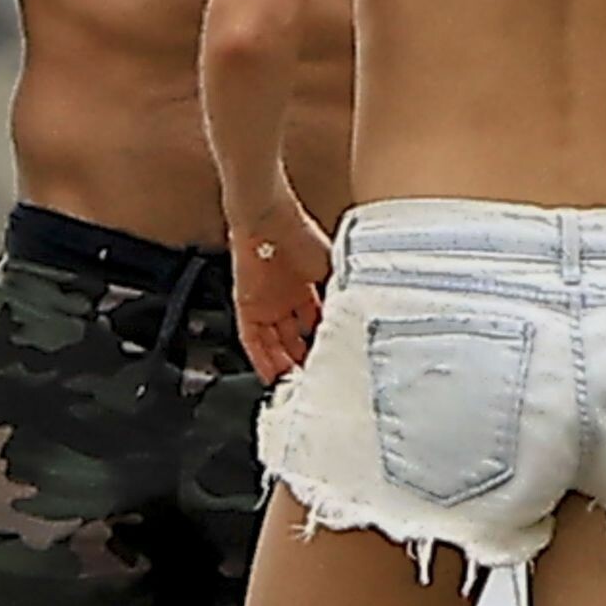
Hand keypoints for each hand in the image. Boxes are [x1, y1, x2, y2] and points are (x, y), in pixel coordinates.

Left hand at [230, 186, 332, 384]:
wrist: (267, 218)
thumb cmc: (300, 233)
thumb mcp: (332, 268)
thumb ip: (341, 292)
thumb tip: (359, 315)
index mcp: (308, 288)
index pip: (317, 326)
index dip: (325, 345)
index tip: (334, 364)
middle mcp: (287, 300)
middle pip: (295, 340)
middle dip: (305, 361)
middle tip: (315, 383)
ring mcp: (266, 305)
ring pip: (274, 344)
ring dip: (284, 366)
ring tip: (297, 387)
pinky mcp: (246, 306)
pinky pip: (251, 340)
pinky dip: (261, 359)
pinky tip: (271, 376)